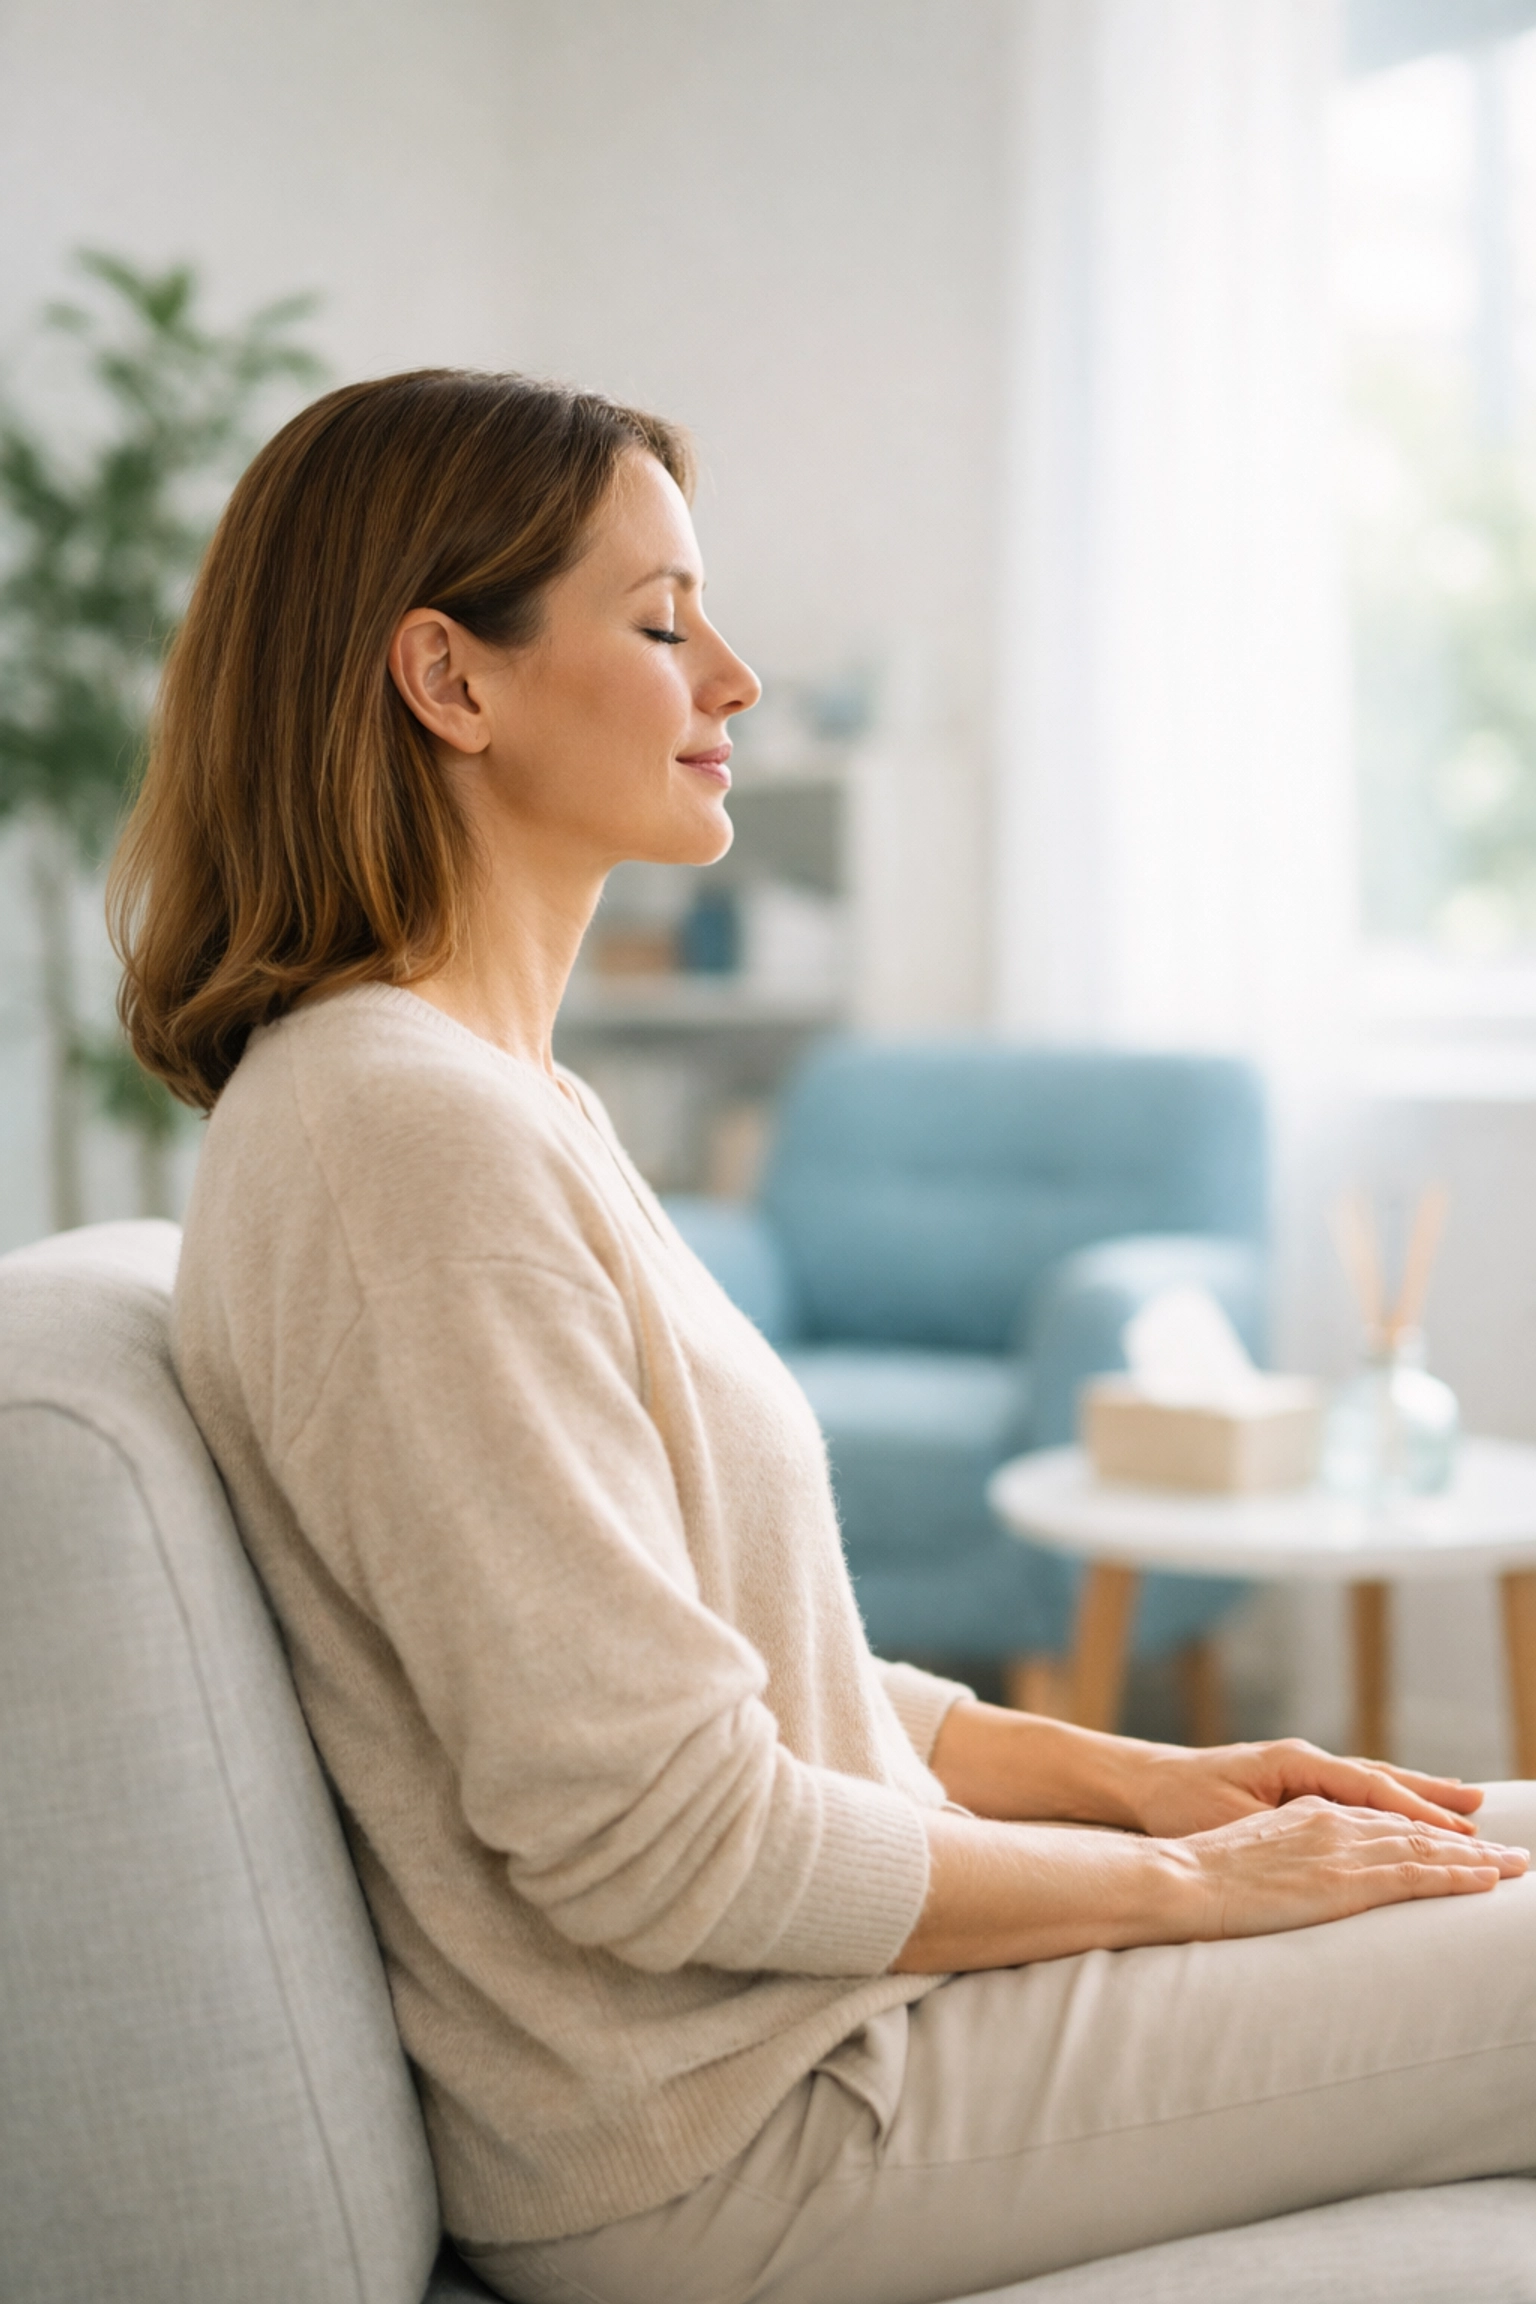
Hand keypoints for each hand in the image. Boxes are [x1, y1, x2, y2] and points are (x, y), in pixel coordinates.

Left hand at [1125, 1736, 1487, 1840]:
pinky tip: (1407, 1811)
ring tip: (1466, 1804)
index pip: (1371, 1787)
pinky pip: (1354, 1794)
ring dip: (1418, 1796)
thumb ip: (1284, 1827)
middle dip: (1434, 1798)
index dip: (1417, 1812)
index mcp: (1297, 1763)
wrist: (1146, 1784)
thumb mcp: (1234, 1820)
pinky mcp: (1294, 1787)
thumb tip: (1329, 1837)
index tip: (1459, 1834)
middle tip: (1483, 1815)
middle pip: (1383, 1778)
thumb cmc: (1183, 1804)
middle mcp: (1306, 1761)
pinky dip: (1387, 1801)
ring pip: (1374, 1783)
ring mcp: (1302, 1771)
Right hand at [1174, 1795, 1526, 1938]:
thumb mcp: (1249, 1856)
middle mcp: (1332, 1822)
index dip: (1424, 1829)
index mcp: (1308, 1814)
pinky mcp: (1346, 1879)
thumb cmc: (1198, 1875)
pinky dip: (1456, 1875)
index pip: (1381, 1820)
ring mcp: (1341, 1848)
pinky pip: (1416, 1874)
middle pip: (1413, 1829)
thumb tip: (1299, 1884)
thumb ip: (1285, 1861)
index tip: (1457, 1839)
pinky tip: (1486, 1881)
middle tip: (1510, 1853)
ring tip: (1514, 1865)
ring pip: (1425, 1847)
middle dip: (1465, 1841)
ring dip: (1475, 1858)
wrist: (1179, 1876)